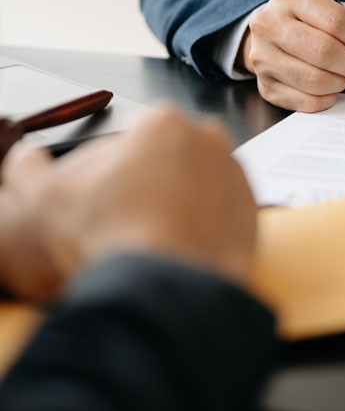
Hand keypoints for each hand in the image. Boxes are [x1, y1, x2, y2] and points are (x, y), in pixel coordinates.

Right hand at [2, 105, 256, 287]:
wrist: (167, 287)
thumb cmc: (113, 237)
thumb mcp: (48, 199)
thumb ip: (27, 168)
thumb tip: (24, 157)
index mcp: (164, 123)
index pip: (138, 133)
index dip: (119, 163)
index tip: (113, 191)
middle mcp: (210, 140)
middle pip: (173, 155)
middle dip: (155, 177)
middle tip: (134, 214)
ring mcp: (237, 175)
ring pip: (201, 181)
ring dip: (183, 199)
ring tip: (158, 233)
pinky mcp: (255, 211)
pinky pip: (225, 211)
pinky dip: (208, 223)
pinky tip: (183, 245)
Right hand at [241, 0, 344, 111]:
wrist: (275, 37)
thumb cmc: (315, 24)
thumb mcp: (344, 11)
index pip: (337, 22)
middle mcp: (269, 24)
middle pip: (326, 53)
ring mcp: (263, 57)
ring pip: (316, 80)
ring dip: (341, 82)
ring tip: (344, 74)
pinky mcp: (265, 86)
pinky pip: (308, 101)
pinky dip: (328, 98)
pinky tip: (329, 86)